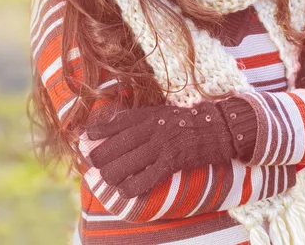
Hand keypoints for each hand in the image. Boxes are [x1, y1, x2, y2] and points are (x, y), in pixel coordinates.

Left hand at [86, 101, 236, 197]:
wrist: (219, 126)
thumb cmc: (189, 120)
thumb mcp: (165, 112)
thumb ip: (145, 119)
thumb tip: (120, 127)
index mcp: (152, 114)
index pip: (120, 121)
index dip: (101, 129)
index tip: (85, 135)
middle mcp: (155, 127)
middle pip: (121, 142)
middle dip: (102, 153)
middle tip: (90, 162)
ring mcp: (164, 143)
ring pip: (131, 159)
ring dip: (114, 171)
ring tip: (104, 179)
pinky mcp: (174, 160)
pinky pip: (149, 175)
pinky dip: (135, 184)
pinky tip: (124, 191)